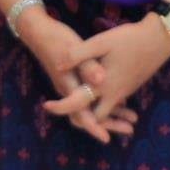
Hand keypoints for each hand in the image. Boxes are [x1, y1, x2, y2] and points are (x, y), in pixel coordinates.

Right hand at [19, 11, 135, 143]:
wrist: (38, 31)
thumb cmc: (56, 38)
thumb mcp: (73, 48)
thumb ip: (87, 65)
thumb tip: (101, 81)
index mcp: (68, 84)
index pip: (79, 112)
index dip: (93, 126)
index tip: (106, 139)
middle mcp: (68, 89)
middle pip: (86, 115)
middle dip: (107, 124)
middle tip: (130, 129)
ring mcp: (70, 85)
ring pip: (89, 108)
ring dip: (109, 114)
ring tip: (131, 118)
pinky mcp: (74, 79)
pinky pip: (89, 99)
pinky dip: (104, 103)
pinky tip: (121, 100)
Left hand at [49, 16, 169, 125]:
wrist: (161, 38)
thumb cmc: (129, 39)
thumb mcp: (100, 42)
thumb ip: (78, 55)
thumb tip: (58, 65)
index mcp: (104, 86)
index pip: (79, 105)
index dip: (61, 107)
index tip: (46, 105)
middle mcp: (115, 94)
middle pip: (94, 116)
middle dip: (81, 118)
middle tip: (63, 109)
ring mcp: (125, 91)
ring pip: (106, 110)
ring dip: (94, 114)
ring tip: (76, 107)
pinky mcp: (130, 86)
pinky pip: (114, 103)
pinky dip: (105, 106)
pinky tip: (96, 95)